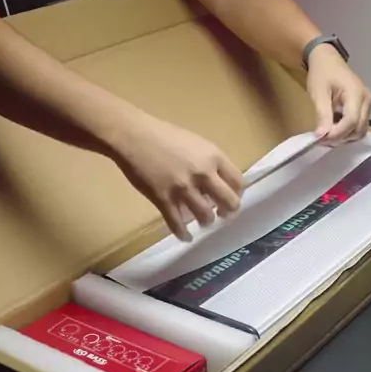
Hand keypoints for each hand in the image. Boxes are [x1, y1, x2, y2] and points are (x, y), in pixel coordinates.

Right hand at [111, 111, 243, 240]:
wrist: (132, 136)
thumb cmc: (162, 134)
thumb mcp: (194, 142)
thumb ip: (208, 161)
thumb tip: (217, 181)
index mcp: (212, 156)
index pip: (238, 181)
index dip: (237, 193)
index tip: (232, 197)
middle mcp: (203, 174)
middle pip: (229, 202)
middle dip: (228, 212)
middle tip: (223, 214)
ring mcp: (183, 188)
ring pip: (206, 216)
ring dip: (206, 221)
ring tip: (202, 220)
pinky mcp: (164, 200)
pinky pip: (178, 224)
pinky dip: (183, 234)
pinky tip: (185, 237)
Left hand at [306, 44, 370, 142]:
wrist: (327, 60)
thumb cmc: (322, 73)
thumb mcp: (318, 93)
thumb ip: (322, 115)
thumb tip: (322, 136)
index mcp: (356, 93)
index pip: (352, 121)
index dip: (337, 133)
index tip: (321, 139)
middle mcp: (366, 100)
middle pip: (359, 128)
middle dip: (341, 137)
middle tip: (322, 138)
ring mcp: (368, 104)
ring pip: (361, 130)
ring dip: (345, 136)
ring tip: (327, 133)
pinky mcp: (365, 107)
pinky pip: (360, 125)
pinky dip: (348, 131)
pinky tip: (334, 128)